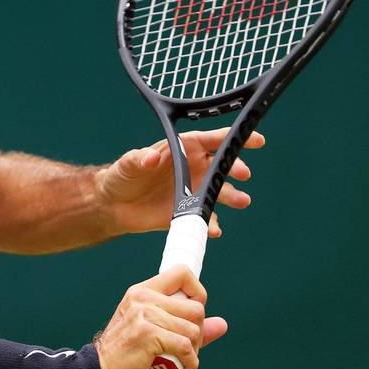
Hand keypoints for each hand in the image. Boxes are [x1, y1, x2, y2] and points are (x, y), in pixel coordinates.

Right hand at [93, 266, 225, 368]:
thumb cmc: (129, 357)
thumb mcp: (156, 335)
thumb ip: (188, 327)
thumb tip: (223, 324)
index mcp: (142, 291)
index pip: (182, 272)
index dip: (197, 293)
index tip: (192, 316)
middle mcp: (143, 298)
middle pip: (196, 308)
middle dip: (198, 334)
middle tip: (185, 350)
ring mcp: (144, 314)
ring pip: (193, 330)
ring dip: (194, 352)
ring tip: (180, 362)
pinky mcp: (148, 334)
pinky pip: (187, 348)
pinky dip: (190, 364)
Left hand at [94, 129, 264, 239]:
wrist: (114, 205)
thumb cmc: (122, 175)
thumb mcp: (128, 163)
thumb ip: (139, 159)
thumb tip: (150, 157)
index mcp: (182, 149)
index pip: (211, 140)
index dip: (232, 138)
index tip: (254, 140)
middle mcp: (193, 169)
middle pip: (221, 165)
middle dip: (234, 168)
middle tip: (243, 174)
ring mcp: (193, 191)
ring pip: (219, 191)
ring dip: (232, 196)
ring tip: (241, 201)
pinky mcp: (188, 213)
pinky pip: (206, 218)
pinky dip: (212, 223)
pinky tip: (214, 229)